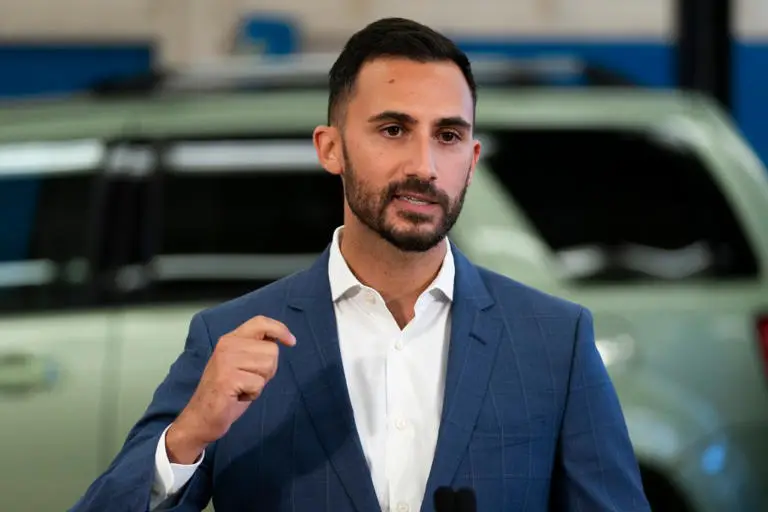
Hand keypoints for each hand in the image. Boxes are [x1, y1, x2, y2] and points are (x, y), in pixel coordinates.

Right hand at [166, 315, 295, 463]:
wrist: (201, 416)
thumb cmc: (227, 392)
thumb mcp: (241, 364)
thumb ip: (255, 350)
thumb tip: (279, 340)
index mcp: (231, 339)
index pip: (260, 322)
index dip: (280, 329)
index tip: (291, 342)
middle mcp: (227, 345)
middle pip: (272, 349)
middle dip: (268, 369)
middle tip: (249, 380)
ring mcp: (226, 361)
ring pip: (268, 365)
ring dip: (260, 381)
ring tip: (242, 387)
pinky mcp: (228, 378)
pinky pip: (259, 383)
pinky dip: (253, 394)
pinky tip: (238, 396)